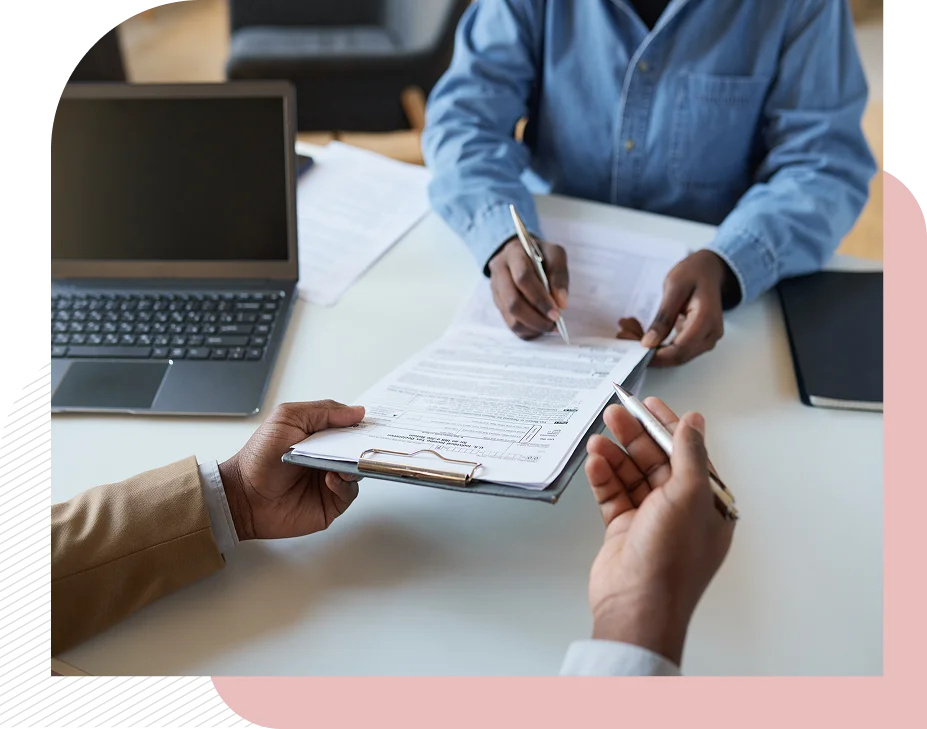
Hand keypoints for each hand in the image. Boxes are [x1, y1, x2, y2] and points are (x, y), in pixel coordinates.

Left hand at [218, 400, 365, 540]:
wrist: (243, 495)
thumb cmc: (259, 457)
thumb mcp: (287, 419)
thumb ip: (323, 411)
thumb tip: (356, 412)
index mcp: (320, 435)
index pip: (349, 426)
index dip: (362, 423)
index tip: (374, 421)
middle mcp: (328, 456)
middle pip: (358, 449)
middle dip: (364, 444)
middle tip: (369, 441)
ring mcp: (331, 480)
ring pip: (358, 471)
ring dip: (354, 465)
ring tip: (344, 462)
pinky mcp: (330, 502)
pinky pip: (349, 492)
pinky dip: (344, 484)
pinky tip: (330, 479)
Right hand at [488, 236, 568, 339]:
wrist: (520, 254)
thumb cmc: (540, 255)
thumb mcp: (554, 254)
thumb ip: (559, 276)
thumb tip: (561, 304)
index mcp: (513, 254)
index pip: (523, 279)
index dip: (540, 299)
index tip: (557, 313)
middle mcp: (499, 272)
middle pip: (513, 302)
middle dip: (536, 318)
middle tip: (554, 324)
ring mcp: (496, 289)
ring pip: (510, 317)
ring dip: (532, 326)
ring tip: (550, 327)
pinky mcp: (498, 303)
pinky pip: (511, 324)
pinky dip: (528, 330)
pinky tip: (540, 327)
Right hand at [584, 398, 733, 664]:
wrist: (637, 606)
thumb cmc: (671, 560)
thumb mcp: (689, 496)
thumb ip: (689, 454)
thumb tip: (694, 421)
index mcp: (707, 504)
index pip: (688, 454)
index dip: (668, 427)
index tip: (649, 404)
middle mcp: (680, 510)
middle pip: (656, 461)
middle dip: (636, 436)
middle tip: (615, 413)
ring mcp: (651, 520)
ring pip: (632, 476)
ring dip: (615, 456)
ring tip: (598, 439)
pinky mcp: (624, 530)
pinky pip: (613, 495)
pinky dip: (604, 477)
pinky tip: (594, 462)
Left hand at [637, 250, 738, 366]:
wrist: (708, 270)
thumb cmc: (693, 273)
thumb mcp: (674, 288)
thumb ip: (663, 318)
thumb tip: (649, 343)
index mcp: (706, 320)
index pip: (679, 350)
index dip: (655, 355)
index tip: (633, 350)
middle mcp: (710, 334)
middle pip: (677, 356)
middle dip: (649, 352)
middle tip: (625, 335)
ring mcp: (706, 339)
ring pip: (674, 355)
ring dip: (650, 348)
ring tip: (629, 331)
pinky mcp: (698, 339)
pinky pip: (676, 349)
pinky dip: (656, 343)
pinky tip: (640, 332)